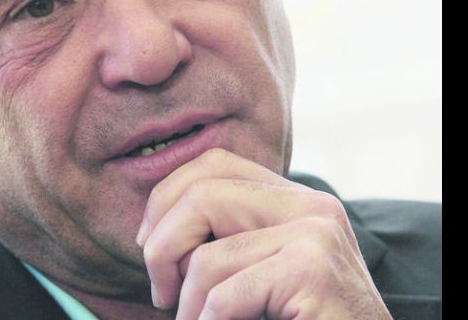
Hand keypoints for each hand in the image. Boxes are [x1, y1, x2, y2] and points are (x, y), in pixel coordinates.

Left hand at [135, 148, 391, 319]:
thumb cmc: (305, 317)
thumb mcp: (264, 267)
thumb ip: (229, 238)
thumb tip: (152, 231)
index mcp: (297, 198)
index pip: (214, 163)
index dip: (166, 198)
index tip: (150, 243)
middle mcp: (312, 205)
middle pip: (202, 194)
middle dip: (162, 246)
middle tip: (161, 292)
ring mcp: (316, 234)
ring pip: (208, 256)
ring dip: (186, 303)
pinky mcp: (312, 272)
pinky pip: (227, 295)